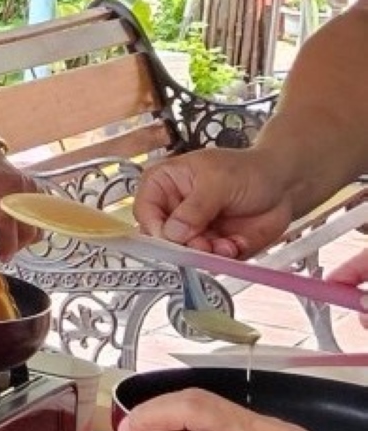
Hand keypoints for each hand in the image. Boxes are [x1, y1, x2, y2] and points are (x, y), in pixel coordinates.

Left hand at [0, 137, 37, 258]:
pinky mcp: (35, 189)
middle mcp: (16, 185)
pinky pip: (38, 217)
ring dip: (21, 238)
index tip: (2, 258)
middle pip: (26, 228)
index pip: (6, 221)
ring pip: (36, 225)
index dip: (6, 244)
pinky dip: (26, 226)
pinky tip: (9, 225)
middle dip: (13, 244)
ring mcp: (29, 186)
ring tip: (0, 235)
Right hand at [133, 147, 302, 257]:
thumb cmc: (248, 170)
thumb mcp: (218, 182)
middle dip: (186, 245)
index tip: (174, 239)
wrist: (284, 185)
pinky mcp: (213, 245)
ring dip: (208, 253)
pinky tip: (236, 244)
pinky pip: (211, 261)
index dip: (156, 227)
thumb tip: (173, 232)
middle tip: (205, 244)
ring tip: (227, 244)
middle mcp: (175, 209)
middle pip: (164, 237)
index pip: (145, 211)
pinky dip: (224, 257)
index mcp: (164, 184)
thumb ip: (195, 208)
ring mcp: (194, 229)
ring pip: (187, 252)